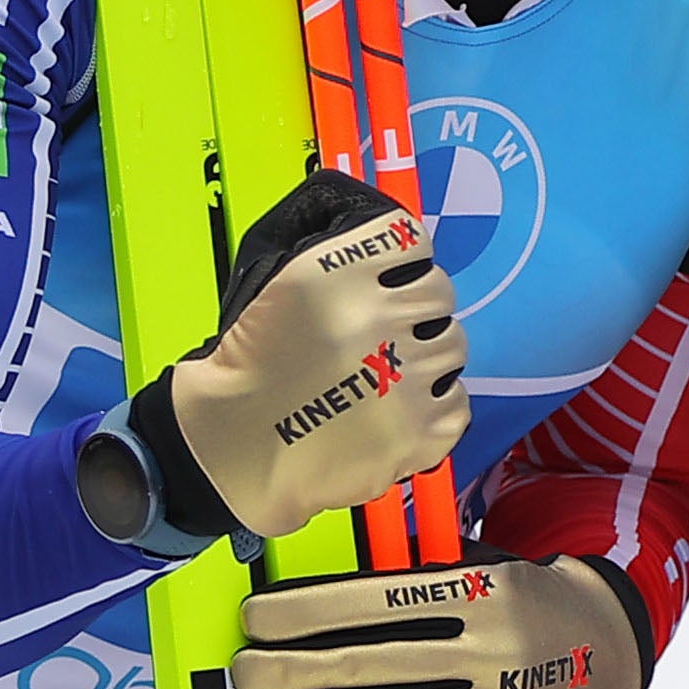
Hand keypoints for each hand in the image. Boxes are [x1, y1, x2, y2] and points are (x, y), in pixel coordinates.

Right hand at [79, 168, 469, 549]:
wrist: (231, 447)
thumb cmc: (254, 366)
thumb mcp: (281, 284)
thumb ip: (341, 257)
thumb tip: (398, 243)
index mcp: (335, 273)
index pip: (411, 240)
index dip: (406, 261)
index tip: (395, 279)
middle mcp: (376, 318)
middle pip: (439, 293)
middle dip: (416, 311)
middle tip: (383, 337)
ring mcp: (404, 377)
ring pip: (453, 345)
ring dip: (425, 358)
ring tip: (386, 378)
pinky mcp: (421, 432)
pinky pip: (457, 401)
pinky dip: (433, 407)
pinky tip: (395, 413)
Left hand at [230, 555, 644, 688]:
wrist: (610, 649)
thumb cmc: (523, 604)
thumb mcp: (485, 566)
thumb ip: (419, 573)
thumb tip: (323, 588)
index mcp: (487, 589)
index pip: (376, 602)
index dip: (306, 611)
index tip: (256, 619)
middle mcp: (498, 647)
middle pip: (372, 665)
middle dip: (292, 671)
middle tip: (247, 674)